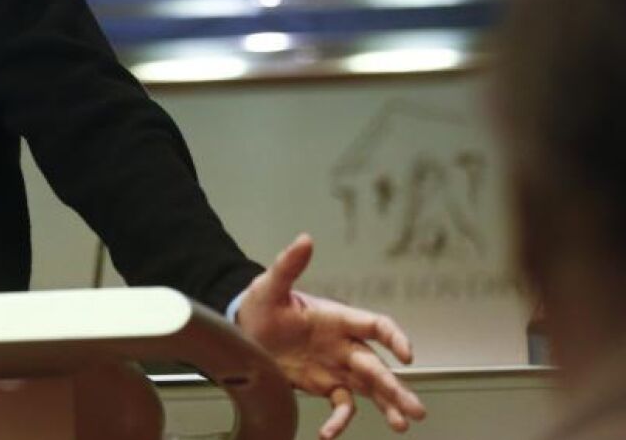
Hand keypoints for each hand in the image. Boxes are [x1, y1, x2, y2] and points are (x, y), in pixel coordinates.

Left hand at [236, 234, 427, 439]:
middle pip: (377, 367)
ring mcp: (336, 367)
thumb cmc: (261, 304)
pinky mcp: (323, 385)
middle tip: (415, 409)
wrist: (243, 328)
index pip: (375, 326)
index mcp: (338, 319)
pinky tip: (330, 433)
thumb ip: (288, 265)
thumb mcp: (271, 286)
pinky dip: (339, 420)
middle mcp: (344, 345)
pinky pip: (340, 405)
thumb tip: (304, 239)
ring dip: (387, 406)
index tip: (406, 355)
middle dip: (397, 387)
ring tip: (403, 424)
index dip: (394, 338)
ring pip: (370, 388)